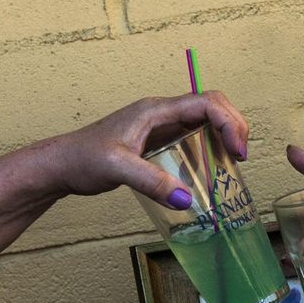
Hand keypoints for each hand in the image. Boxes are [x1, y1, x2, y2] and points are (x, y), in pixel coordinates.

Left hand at [46, 91, 248, 208]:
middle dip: (234, 126)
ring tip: (233, 163)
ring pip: (204, 120)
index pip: (206, 103)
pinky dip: (209, 148)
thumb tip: (187, 199)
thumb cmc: (83, 159)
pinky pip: (192, 136)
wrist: (62, 165)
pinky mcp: (156, 141)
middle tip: (241, 157)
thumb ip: (152, 183)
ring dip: (224, 135)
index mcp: (156, 110)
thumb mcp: (118, 170)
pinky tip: (210, 171)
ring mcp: (159, 126)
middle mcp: (161, 113)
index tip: (237, 151)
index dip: (229, 122)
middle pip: (212, 105)